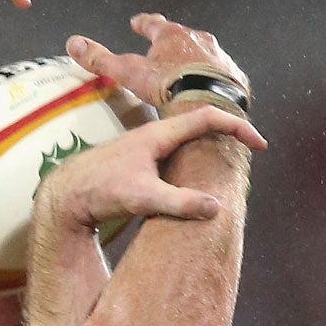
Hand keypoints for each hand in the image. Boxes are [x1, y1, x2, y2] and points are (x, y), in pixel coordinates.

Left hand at [35, 103, 265, 230]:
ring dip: (210, 145)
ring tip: (230, 159)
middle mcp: (154, 135)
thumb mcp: (142, 198)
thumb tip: (216, 207)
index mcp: (159, 135)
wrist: (65, 195)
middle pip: (201, 123)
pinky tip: (196, 176)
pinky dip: (192, 160)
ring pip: (187, 139)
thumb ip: (179, 202)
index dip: (238, 128)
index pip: (208, 119)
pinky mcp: (139, 162)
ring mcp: (146, 147)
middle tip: (251, 147)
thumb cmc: (100, 192)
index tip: (260, 144)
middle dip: (229, 132)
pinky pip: (175, 154)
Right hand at [66, 15, 249, 114]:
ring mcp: (219, 56)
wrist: (207, 102)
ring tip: (190, 73)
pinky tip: (211, 90)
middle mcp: (197, 39)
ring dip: (196, 60)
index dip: (143, 23)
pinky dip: (215, 79)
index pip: (153, 24)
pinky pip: (223, 75)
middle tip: (165, 50)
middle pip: (182, 36)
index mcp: (171, 35)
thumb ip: (101, 59)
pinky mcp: (234, 76)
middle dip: (172, 43)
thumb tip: (72, 43)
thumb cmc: (167, 88)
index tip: (136, 22)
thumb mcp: (129, 73)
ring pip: (204, 53)